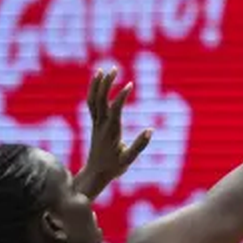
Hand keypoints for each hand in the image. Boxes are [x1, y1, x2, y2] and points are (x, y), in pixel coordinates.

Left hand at [78, 67, 152, 197]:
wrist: (95, 174)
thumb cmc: (114, 167)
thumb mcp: (129, 159)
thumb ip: (139, 145)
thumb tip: (150, 130)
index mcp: (111, 132)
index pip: (115, 109)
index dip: (121, 96)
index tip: (130, 84)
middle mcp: (101, 125)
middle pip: (101, 99)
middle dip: (107, 83)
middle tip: (115, 69)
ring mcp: (96, 123)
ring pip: (93, 100)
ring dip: (98, 84)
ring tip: (104, 69)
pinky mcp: (95, 124)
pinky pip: (91, 104)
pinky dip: (93, 91)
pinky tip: (98, 81)